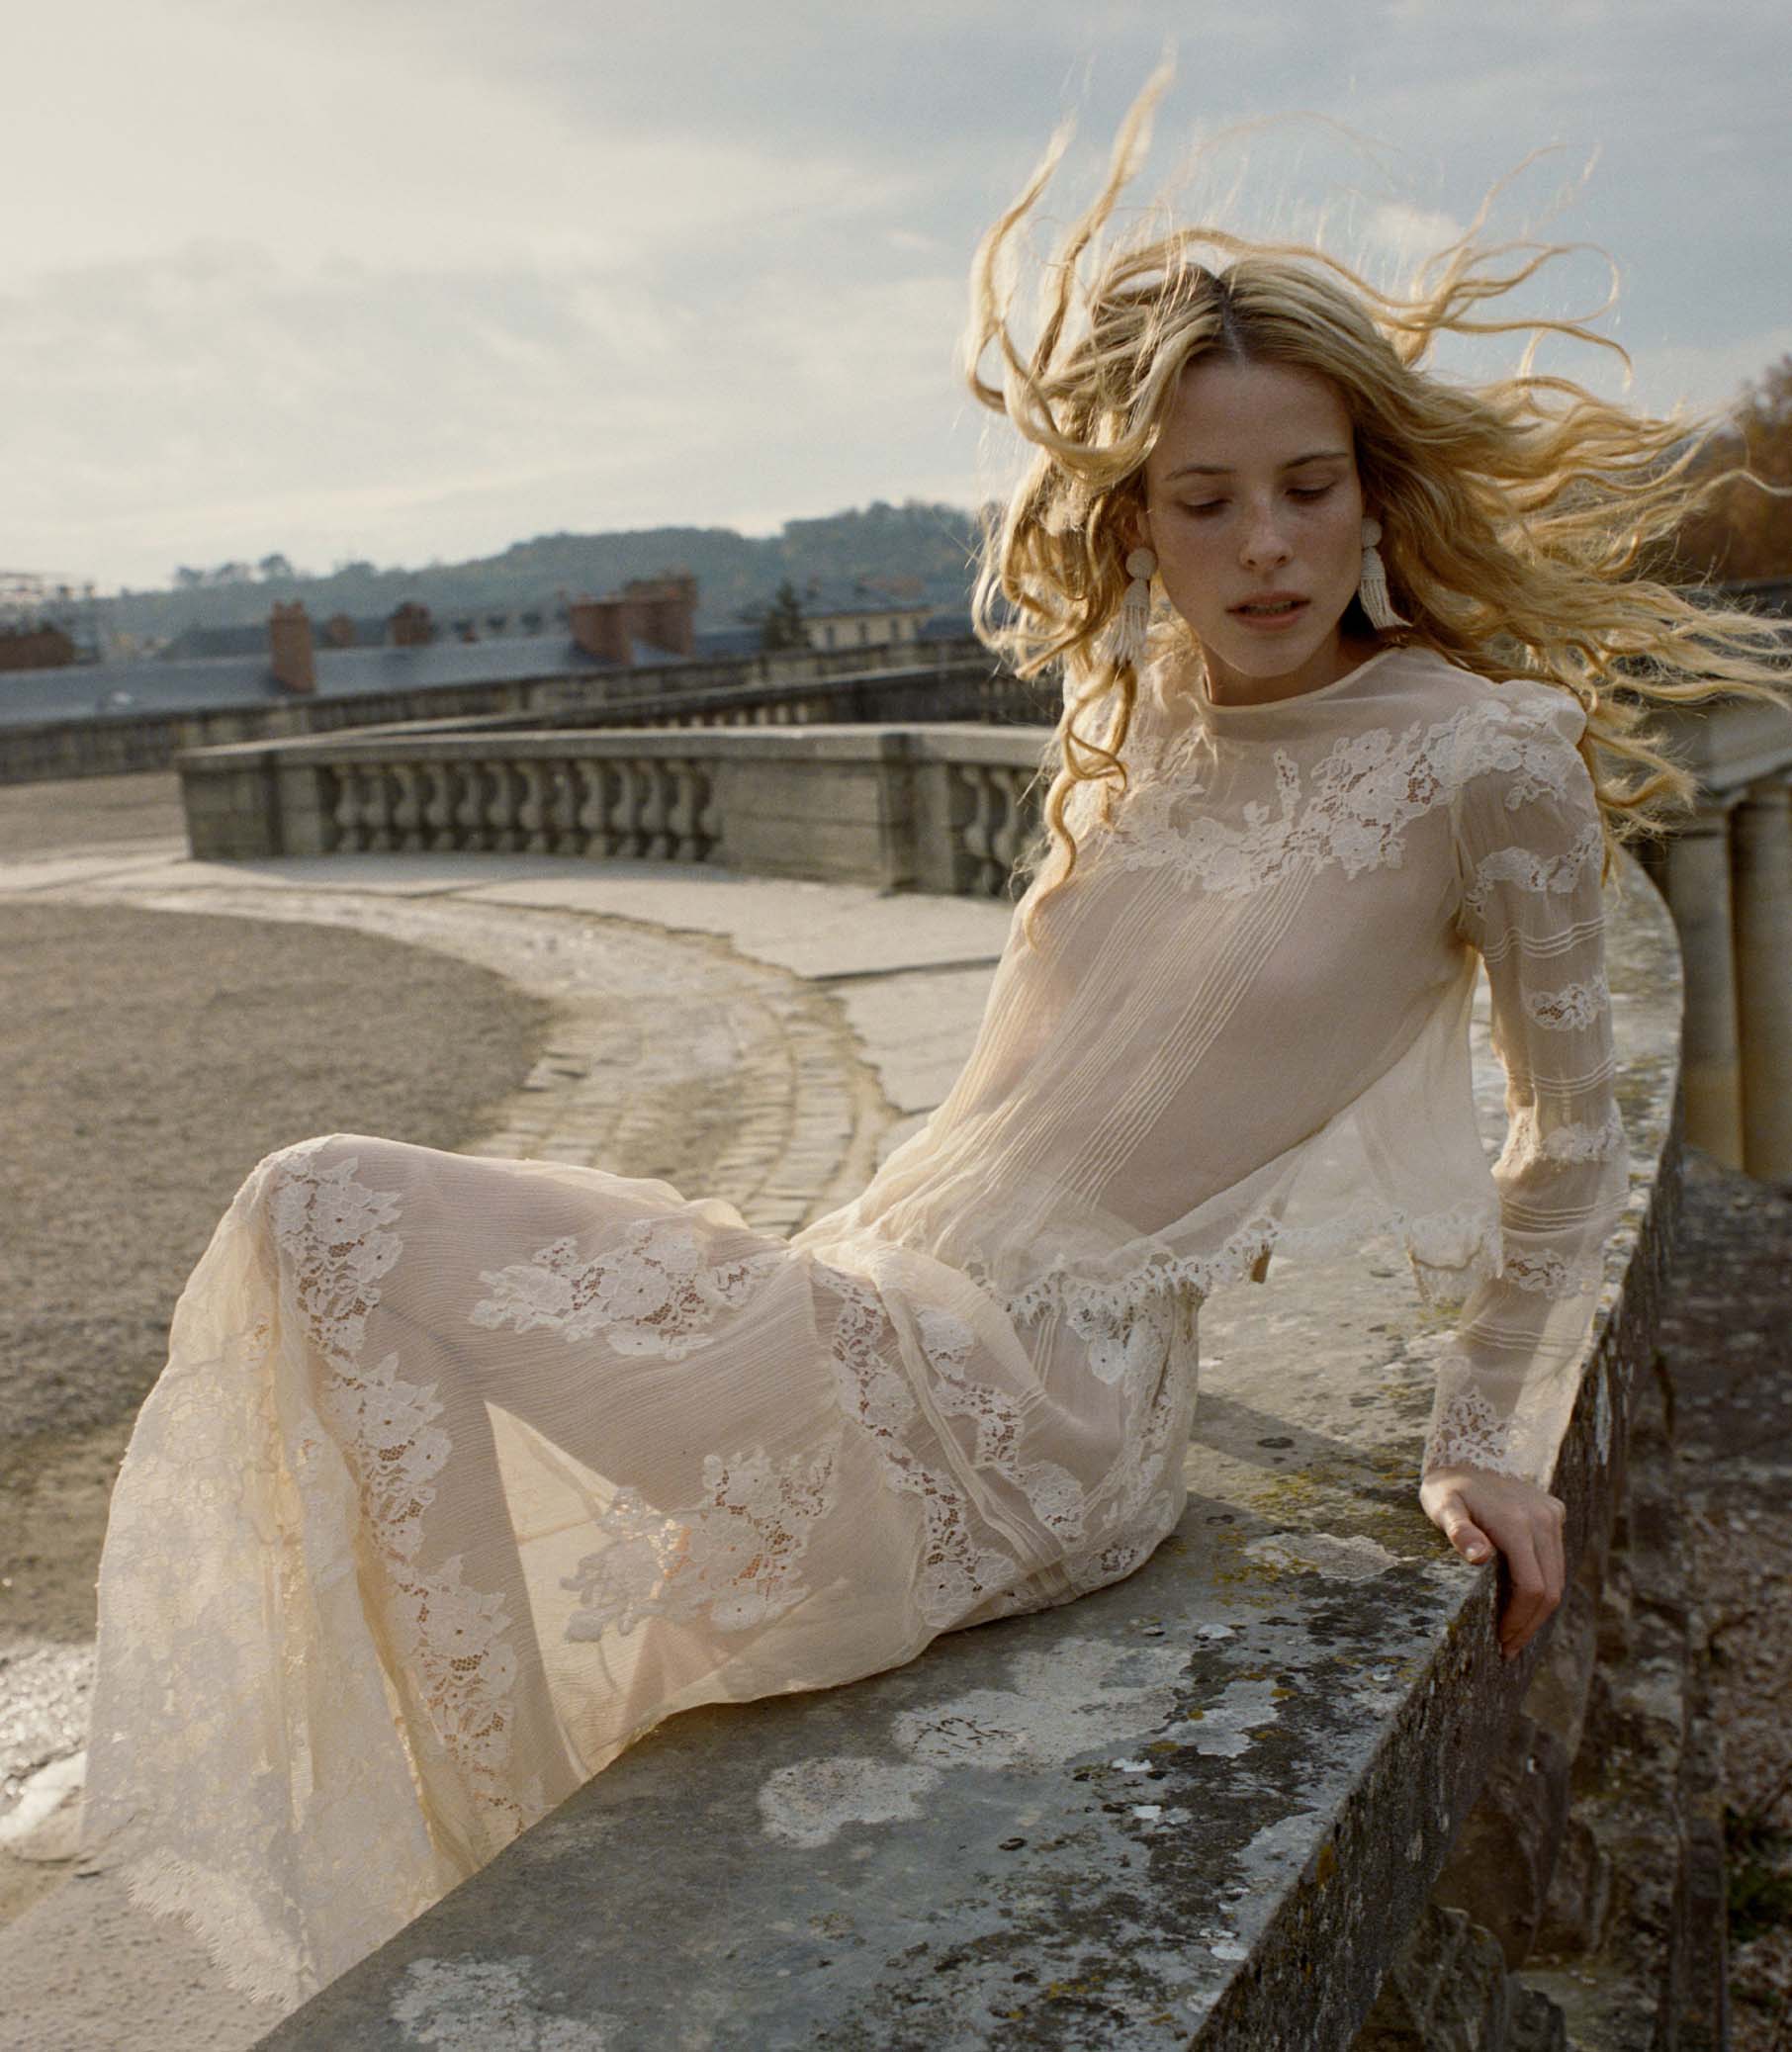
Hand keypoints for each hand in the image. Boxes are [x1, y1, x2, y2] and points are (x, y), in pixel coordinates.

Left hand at [1419, 1464, 1567, 1661]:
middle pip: (1550, 1588)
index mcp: (1516, 1523)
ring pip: (1558, 1576)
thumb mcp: (1441, 1508)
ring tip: (1515, 1633)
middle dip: (1530, 1624)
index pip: (1532, 1587)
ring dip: (1539, 1609)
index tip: (1501, 1642)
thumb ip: (1458, 1531)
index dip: (1520, 1620)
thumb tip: (1479, 1558)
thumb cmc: (1446, 1491)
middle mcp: (1542, 1518)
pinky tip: (1523, 1602)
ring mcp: (1551, 1515)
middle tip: (1508, 1648)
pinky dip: (1544, 1584)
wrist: (1463, 1458)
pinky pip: (1555, 1558)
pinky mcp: (1554, 1512)